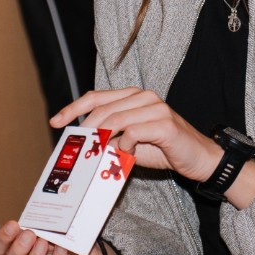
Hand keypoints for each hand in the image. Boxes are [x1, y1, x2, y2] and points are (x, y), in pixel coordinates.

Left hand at [50, 87, 221, 181]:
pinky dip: (125, 146)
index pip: (96, 97)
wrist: (199, 158)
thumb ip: (111, 137)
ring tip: (101, 155)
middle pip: (103, 109)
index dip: (73, 108)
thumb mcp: (131, 142)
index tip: (56, 121)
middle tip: (79, 149)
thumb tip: (85, 144)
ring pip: (116, 120)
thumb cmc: (164, 149)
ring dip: (104, 140)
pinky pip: (133, 132)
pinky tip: (127, 154)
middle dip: (86, 131)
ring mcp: (156, 108)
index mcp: (134, 96)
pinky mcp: (164, 124)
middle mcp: (144, 97)